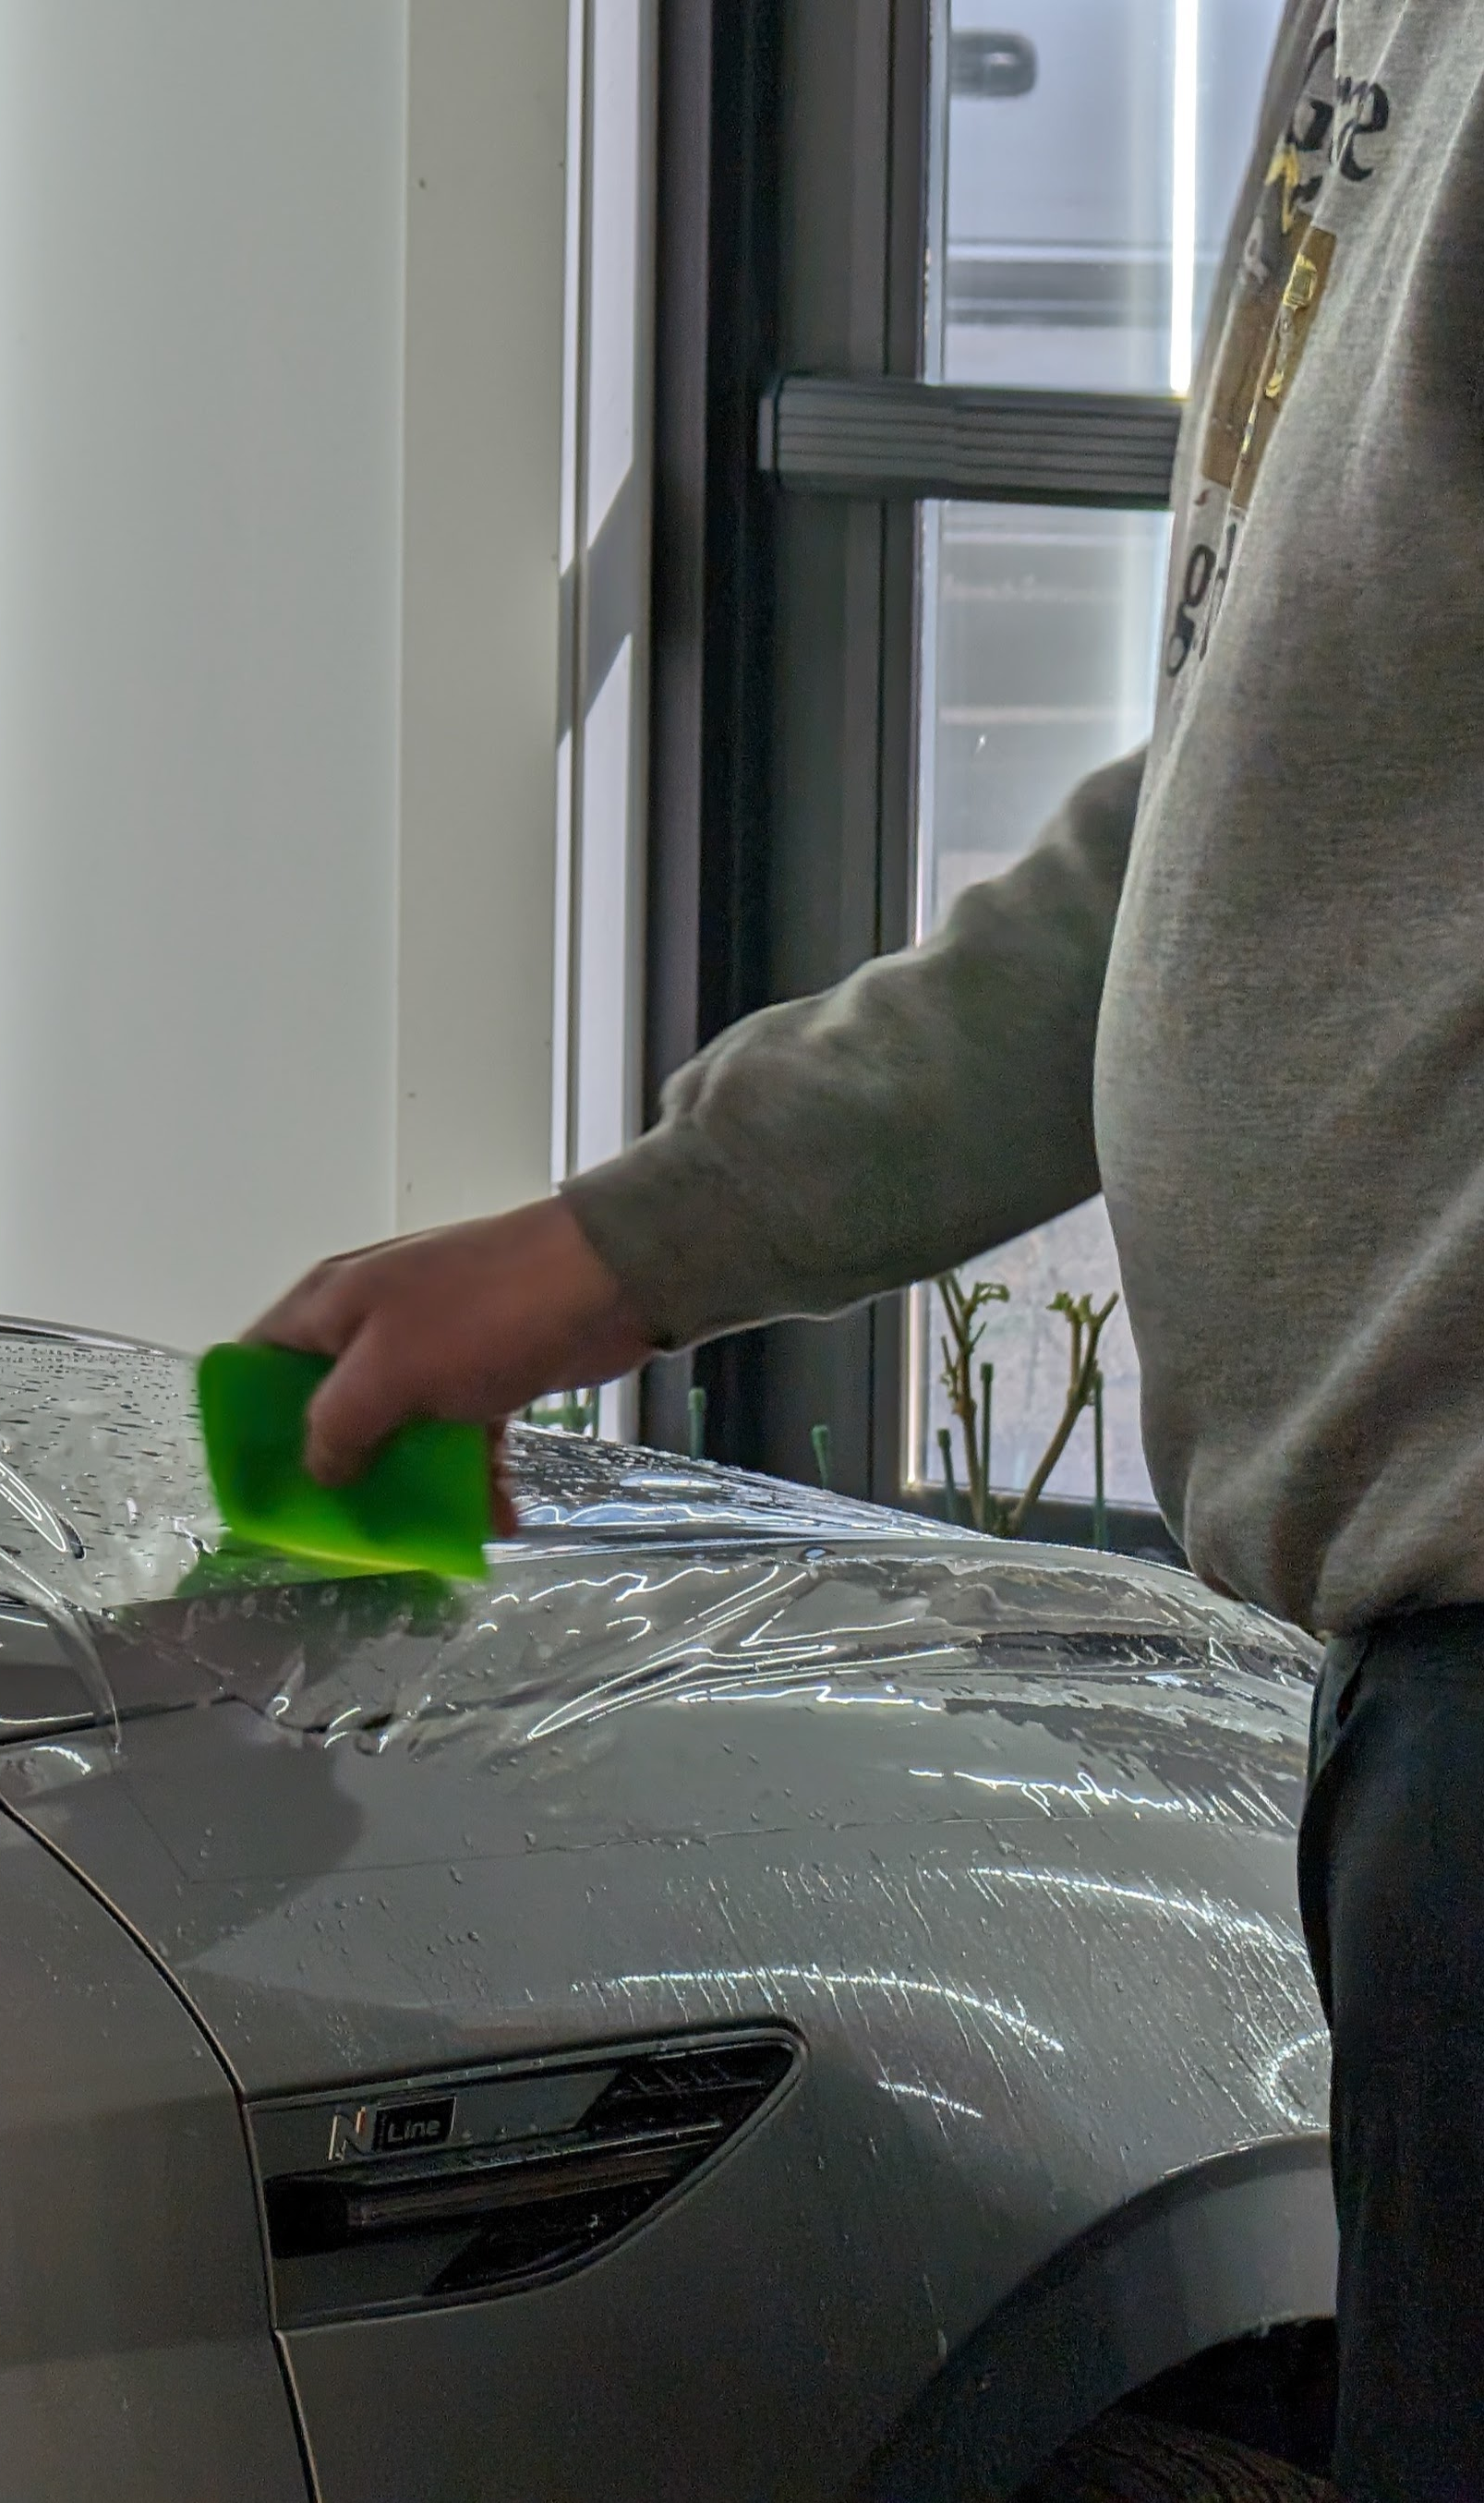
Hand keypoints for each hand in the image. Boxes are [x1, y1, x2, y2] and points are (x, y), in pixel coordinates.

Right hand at [246, 1199, 652, 1533]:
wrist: (602, 1281)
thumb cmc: (482, 1316)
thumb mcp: (388, 1373)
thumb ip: (337, 1425)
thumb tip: (318, 1471)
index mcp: (330, 1303)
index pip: (258, 1359)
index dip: (248, 1420)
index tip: (260, 1484)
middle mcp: (373, 1320)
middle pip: (333, 1404)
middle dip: (340, 1467)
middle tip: (342, 1527)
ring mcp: (433, 1344)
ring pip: (402, 1426)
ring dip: (416, 1481)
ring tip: (425, 1537)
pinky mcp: (487, 1368)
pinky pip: (464, 1431)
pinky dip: (476, 1472)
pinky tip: (497, 1517)